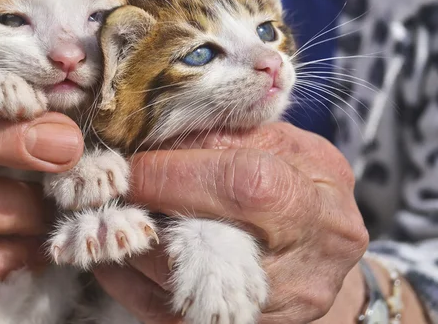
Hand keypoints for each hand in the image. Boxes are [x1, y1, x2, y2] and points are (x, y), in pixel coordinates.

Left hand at [94, 123, 368, 322]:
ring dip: (131, 244)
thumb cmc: (302, 185)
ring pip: (173, 286)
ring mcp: (273, 311)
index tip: (132, 162)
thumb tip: (155, 133)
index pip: (241, 185)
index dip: (173, 172)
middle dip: (146, 212)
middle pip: (203, 248)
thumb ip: (227, 135)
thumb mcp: (283, 146)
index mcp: (319, 205)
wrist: (325, 251)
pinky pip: (163, 311)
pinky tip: (121, 249)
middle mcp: (305, 269)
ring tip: (116, 213)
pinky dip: (129, 278)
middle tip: (114, 188)